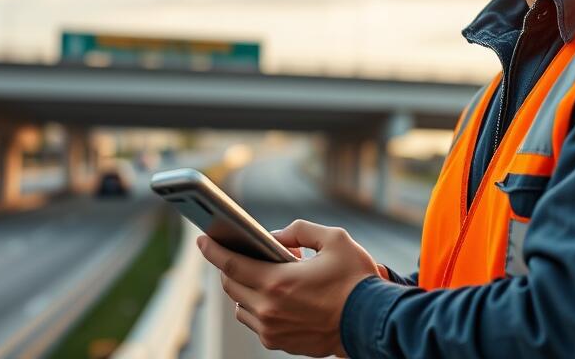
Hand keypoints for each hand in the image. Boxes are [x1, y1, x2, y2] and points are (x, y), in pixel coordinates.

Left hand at [196, 219, 379, 356]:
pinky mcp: (279, 343)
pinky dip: (259, 306)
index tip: (202, 240)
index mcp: (278, 282)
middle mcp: (268, 309)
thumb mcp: (334, 239)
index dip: (212, 250)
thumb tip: (278, 236)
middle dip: (232, 266)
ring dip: (245, 288)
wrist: (372, 322)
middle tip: (245, 252)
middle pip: (231, 285)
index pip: (230, 264)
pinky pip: (256, 322)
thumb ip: (300, 230)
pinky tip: (277, 295)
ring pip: (240, 306)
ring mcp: (271, 329)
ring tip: (267, 274)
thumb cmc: (356, 280)